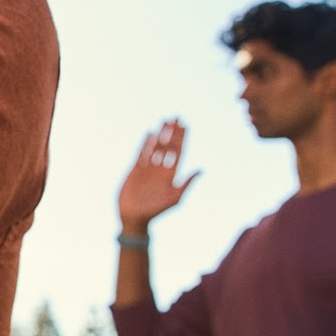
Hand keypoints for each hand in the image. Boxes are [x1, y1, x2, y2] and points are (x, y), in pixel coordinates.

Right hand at [118, 120, 198, 234]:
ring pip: (156, 147)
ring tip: (165, 121)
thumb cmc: (156, 211)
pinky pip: (141, 153)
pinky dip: (145, 143)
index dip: (182, 139)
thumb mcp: (174, 198)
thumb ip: (186, 184)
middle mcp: (161, 169)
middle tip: (176, 117)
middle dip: (172, 132)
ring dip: (161, 134)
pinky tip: (149, 133)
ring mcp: (148, 168)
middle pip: (168, 146)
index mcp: (171, 175)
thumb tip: (200, 170)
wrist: (134, 217)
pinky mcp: (135, 169)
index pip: (178, 152)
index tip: (185, 126)